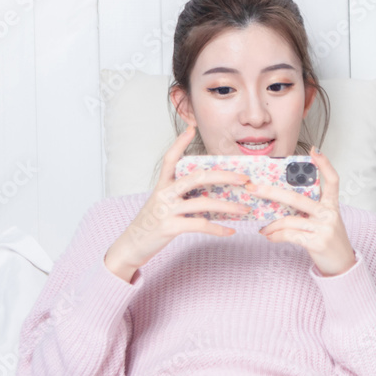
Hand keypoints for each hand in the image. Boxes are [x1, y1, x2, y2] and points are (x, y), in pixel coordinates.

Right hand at [104, 125, 250, 282]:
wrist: (130, 246)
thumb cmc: (152, 224)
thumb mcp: (164, 204)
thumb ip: (182, 196)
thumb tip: (213, 193)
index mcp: (161, 185)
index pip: (170, 159)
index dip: (179, 143)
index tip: (191, 128)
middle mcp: (163, 193)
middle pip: (197, 177)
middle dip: (224, 176)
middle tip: (244, 179)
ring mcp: (166, 210)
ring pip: (203, 203)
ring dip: (228, 207)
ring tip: (245, 210)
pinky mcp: (169, 227)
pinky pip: (200, 225)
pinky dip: (218, 229)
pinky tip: (230, 232)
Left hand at [255, 147, 356, 276]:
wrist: (343, 265)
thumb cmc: (329, 240)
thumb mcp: (325, 221)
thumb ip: (309, 210)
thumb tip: (279, 202)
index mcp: (332, 206)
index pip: (333, 180)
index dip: (325, 164)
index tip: (314, 150)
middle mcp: (329, 214)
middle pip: (297, 198)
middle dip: (271, 192)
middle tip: (253, 188)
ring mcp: (324, 228)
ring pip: (289, 220)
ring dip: (271, 225)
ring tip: (263, 229)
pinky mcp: (317, 242)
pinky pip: (289, 235)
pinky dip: (276, 236)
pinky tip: (269, 237)